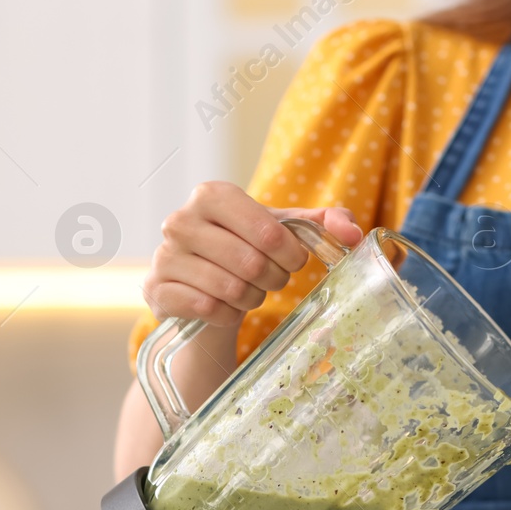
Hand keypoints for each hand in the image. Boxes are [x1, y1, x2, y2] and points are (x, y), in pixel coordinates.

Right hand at [146, 180, 363, 327]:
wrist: (202, 287)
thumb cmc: (248, 251)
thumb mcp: (285, 232)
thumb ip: (325, 222)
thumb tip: (353, 235)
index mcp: (212, 194)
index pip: (268, 231)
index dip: (291, 254)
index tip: (293, 261)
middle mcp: (180, 220)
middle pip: (250, 263)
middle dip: (272, 279)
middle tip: (271, 280)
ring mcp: (163, 256)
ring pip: (229, 288)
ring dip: (251, 298)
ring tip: (248, 292)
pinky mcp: (157, 291)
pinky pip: (207, 309)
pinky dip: (227, 315)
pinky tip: (225, 307)